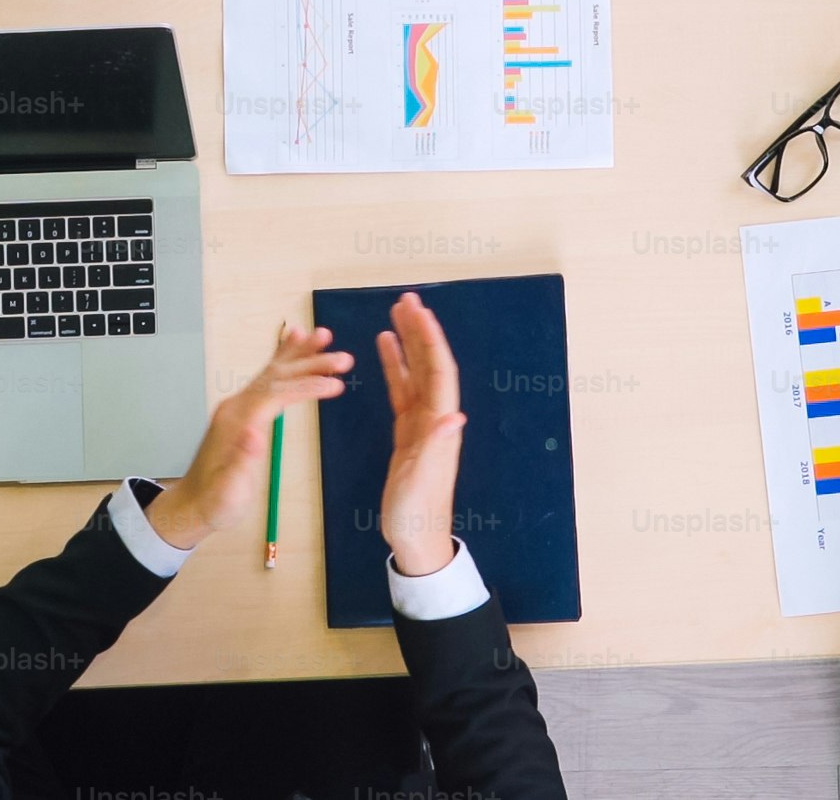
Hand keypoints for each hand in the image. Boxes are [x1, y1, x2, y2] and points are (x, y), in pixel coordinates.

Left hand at [144, 323, 352, 548]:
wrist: (193, 502)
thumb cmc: (216, 501)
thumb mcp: (228, 491)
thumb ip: (240, 463)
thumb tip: (255, 433)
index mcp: (237, 422)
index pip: (276, 394)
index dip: (306, 387)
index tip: (336, 386)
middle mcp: (236, 406)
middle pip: (278, 376)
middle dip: (311, 364)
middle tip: (345, 359)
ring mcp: (238, 404)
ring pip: (273, 370)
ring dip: (300, 353)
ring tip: (324, 334)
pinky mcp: (243, 408)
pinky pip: (266, 376)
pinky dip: (283, 357)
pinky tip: (295, 340)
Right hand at [376, 292, 466, 576]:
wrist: (415, 540)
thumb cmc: (417, 515)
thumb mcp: (422, 483)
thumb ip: (435, 448)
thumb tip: (454, 416)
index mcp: (439, 427)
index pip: (438, 374)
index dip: (431, 342)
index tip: (419, 313)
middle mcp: (435, 419)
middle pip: (430, 365)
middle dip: (420, 331)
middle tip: (407, 299)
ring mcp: (421, 424)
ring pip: (415, 372)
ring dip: (408, 342)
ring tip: (396, 312)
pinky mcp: (407, 432)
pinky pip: (402, 390)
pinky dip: (395, 365)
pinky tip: (385, 347)